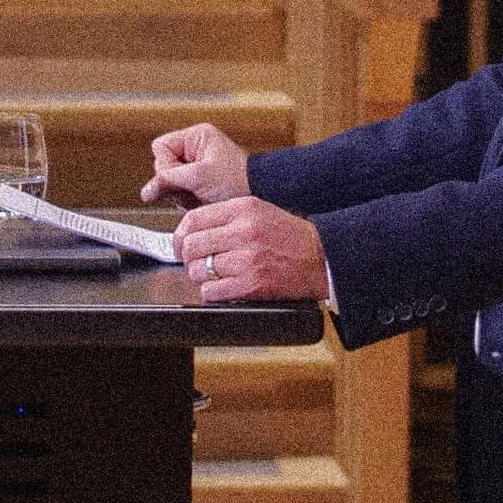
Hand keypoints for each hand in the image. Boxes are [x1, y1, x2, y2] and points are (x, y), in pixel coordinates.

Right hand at [142, 122, 249, 206]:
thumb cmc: (240, 181)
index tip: (181, 177)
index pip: (160, 148)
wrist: (261, 196)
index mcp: (196, 136)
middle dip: (175, 183)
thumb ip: (169, 179)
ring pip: (168, 183)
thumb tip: (146, 191)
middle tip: (194, 187)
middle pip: (162, 167)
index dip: (166, 165)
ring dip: (181, 194)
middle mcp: (193, 150)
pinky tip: (201, 200)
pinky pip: (178, 193)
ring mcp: (194, 168)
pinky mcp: (197, 184)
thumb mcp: (200, 176)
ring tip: (201, 194)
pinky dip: (187, 201)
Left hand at [169, 197, 326, 303]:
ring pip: (198, 270)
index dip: (180, 235)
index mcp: (242, 210)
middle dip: (187, 257)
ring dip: (199, 276)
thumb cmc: (290, 237)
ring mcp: (246, 260)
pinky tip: (222, 287)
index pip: (193, 219)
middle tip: (193, 262)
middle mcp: (242, 232)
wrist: (321, 258)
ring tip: (212, 275)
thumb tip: (193, 231)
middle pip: (192, 245)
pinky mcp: (250, 285)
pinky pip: (211, 291)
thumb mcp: (259, 211)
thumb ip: (226, 216)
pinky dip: (211, 292)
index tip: (181, 243)